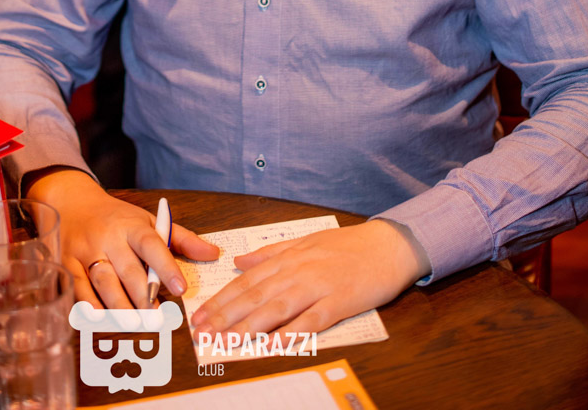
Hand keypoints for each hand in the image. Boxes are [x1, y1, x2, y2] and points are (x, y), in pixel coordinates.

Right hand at [28, 169, 218, 308]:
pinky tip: (100, 318)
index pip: (152, 245)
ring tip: (134, 322)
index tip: (180, 289)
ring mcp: (86, 251)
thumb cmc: (118, 218)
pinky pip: (79, 287)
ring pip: (103, 281)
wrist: (75, 203)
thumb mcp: (149, 220)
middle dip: (142, 294)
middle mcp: (109, 237)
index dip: (166, 266)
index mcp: (132, 225)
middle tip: (156, 316)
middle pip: (127, 269)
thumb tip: (213, 253)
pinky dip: (89, 305)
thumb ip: (182, 239)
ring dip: (119, 304)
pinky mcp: (68, 263)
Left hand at [192, 219, 428, 341]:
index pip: (247, 281)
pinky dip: (292, 333)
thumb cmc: (346, 246)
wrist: (386, 245)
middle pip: (256, 296)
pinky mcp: (338, 302)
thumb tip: (240, 262)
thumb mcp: (305, 242)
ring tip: (227, 340)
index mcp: (288, 257)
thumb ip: (271, 253)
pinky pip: (311, 321)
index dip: (222, 299)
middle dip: (226, 315)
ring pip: (277, 308)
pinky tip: (274, 345)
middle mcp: (298, 270)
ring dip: (249, 326)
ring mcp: (318, 286)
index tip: (200, 315)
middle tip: (202, 333)